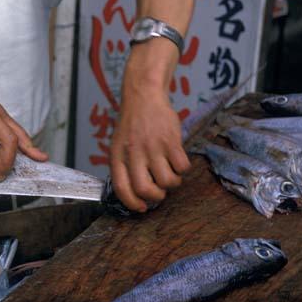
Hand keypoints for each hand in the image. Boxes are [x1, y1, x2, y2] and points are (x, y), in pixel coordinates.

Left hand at [109, 45, 189, 211]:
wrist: (144, 94)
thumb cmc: (133, 122)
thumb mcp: (119, 143)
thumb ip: (124, 165)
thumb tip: (134, 192)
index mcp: (118, 155)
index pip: (121, 188)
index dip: (132, 203)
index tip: (142, 207)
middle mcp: (134, 153)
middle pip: (145, 189)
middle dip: (156, 196)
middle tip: (160, 191)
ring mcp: (153, 146)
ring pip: (168, 181)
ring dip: (173, 183)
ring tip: (171, 173)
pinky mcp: (171, 140)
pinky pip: (182, 167)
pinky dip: (183, 169)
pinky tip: (178, 160)